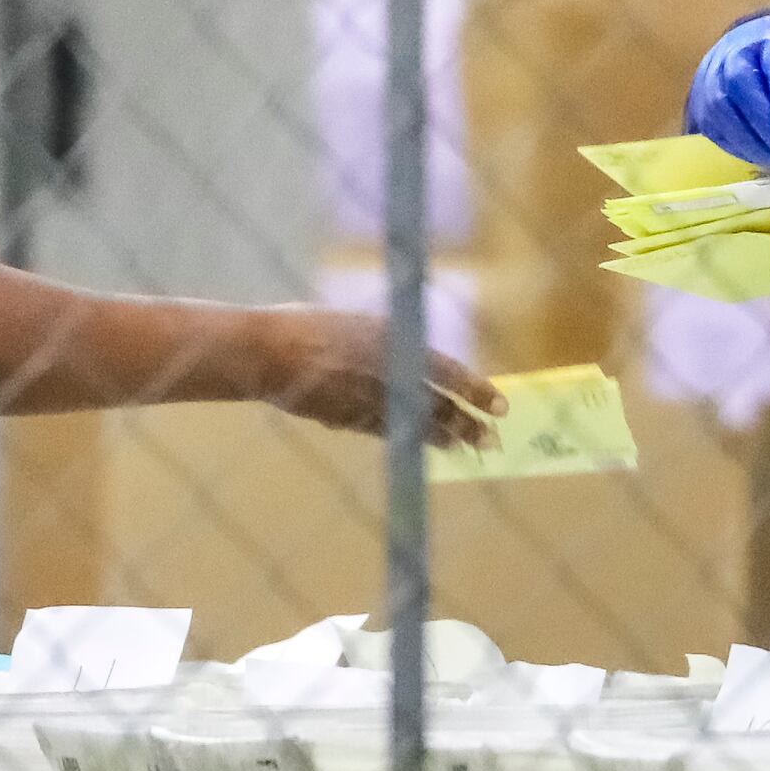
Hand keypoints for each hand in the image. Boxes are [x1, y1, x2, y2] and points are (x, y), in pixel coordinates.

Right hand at [252, 306, 505, 446]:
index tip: (500, 406)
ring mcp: (368, 401)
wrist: (268, 352)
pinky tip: (422, 445)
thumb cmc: (309, 326)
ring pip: (415, 423)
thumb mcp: (358, 323)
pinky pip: (386, 431)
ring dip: (442, 437)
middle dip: (466, 424)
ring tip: (464, 447)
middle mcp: (387, 375)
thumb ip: (389, 341)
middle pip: (437, 406)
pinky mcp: (348, 420)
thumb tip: (413, 355)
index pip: (447, 371)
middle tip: (492, 440)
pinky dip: (408, 438)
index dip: (476, 390)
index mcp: (393, 342)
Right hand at [687, 16, 769, 167]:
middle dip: (762, 124)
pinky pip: (709, 125)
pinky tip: (755, 155)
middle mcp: (731, 52)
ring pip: (717, 109)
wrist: (761, 45)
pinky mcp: (700, 100)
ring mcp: (709, 76)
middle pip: (736, 86)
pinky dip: (732, 145)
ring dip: (745, 140)